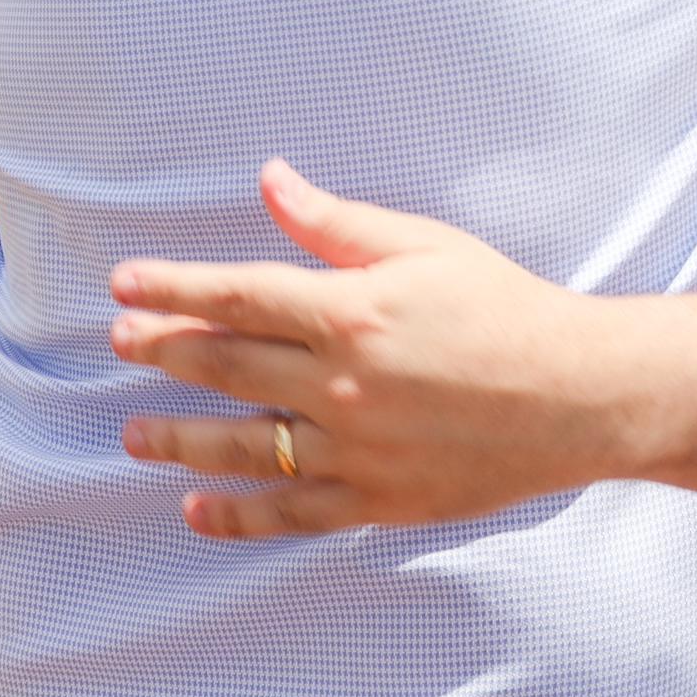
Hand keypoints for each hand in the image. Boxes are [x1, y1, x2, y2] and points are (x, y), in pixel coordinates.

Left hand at [110, 160, 621, 538]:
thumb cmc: (503, 305)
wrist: (577, 393)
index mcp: (351, 311)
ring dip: (180, 439)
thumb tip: (270, 180)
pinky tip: (196, 510)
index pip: (238, 295)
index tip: (123, 284)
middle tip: (119, 344)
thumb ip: (337, 223)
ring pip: (245, 446)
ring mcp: (356, 449)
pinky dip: (238, 515)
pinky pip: (291, 512)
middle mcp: (342, 383)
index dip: (173, 288)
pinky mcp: (376, 498)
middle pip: (228, 367)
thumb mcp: (424, 245)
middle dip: (165, 352)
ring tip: (133, 433)